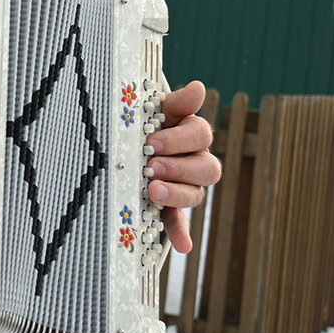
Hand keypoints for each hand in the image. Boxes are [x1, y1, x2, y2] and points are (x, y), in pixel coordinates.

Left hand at [146, 80, 221, 252]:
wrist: (127, 141)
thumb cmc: (144, 122)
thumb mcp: (156, 108)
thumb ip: (177, 102)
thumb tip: (197, 87)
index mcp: (193, 134)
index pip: (200, 134)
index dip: (179, 140)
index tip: (152, 144)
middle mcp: (196, 161)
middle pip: (206, 168)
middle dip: (178, 168)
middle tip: (151, 167)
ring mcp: (186, 186)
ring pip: (196, 194)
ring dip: (178, 195)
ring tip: (153, 191)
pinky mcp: (172, 209)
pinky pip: (181, 222)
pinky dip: (182, 233)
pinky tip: (183, 245)